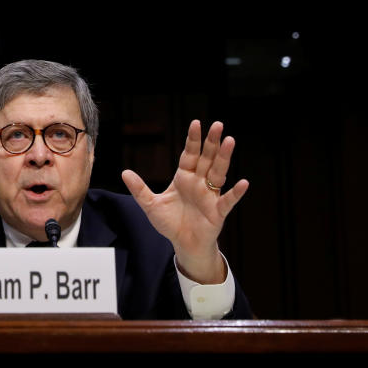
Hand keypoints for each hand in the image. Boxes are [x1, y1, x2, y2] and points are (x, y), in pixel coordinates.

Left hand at [122, 120, 248, 284]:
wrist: (184, 245)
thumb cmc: (170, 223)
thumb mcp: (151, 205)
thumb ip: (139, 189)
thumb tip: (124, 172)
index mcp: (184, 177)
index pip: (189, 154)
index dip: (193, 140)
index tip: (196, 123)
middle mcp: (199, 183)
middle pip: (207, 158)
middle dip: (211, 142)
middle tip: (218, 124)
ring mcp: (210, 195)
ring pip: (218, 172)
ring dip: (224, 158)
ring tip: (230, 141)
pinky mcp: (218, 211)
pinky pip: (228, 200)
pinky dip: (236, 192)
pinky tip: (243, 183)